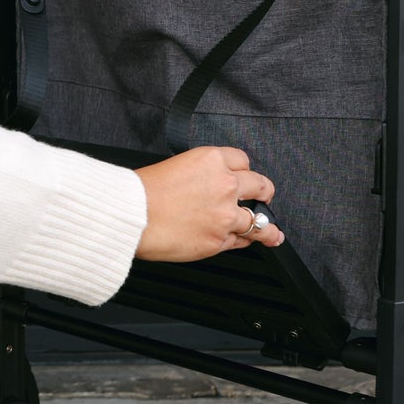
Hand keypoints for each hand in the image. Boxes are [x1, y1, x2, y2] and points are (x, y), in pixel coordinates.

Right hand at [134, 147, 285, 260]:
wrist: (131, 216)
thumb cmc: (139, 192)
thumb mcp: (172, 167)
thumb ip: (197, 176)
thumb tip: (203, 188)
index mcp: (211, 160)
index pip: (242, 160)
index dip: (242, 170)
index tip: (243, 176)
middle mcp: (224, 184)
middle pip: (260, 186)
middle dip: (264, 192)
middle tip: (264, 197)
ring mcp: (225, 215)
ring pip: (259, 220)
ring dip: (267, 227)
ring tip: (273, 233)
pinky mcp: (218, 240)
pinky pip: (241, 241)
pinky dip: (244, 242)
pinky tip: (249, 244)